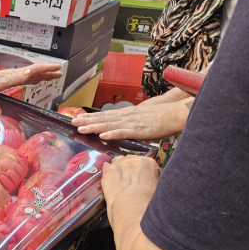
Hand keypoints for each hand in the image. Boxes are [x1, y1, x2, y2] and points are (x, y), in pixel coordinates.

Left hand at [0, 63, 62, 93]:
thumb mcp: (3, 81)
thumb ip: (17, 77)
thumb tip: (30, 73)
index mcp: (19, 74)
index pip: (37, 69)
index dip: (48, 69)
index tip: (58, 68)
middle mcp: (19, 74)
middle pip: (38, 72)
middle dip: (49, 72)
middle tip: (60, 73)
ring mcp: (16, 77)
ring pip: (34, 75)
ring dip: (44, 75)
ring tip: (53, 76)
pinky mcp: (12, 80)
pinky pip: (28, 79)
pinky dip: (35, 79)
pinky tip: (37, 80)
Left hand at [72, 99, 191, 141]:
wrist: (177, 113)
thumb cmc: (161, 116)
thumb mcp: (142, 119)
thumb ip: (130, 124)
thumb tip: (119, 129)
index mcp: (126, 115)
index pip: (104, 116)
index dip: (90, 117)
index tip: (77, 118)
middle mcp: (126, 117)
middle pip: (103, 119)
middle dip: (86, 121)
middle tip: (71, 121)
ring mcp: (132, 123)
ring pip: (110, 125)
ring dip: (94, 126)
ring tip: (81, 127)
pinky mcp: (140, 130)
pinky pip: (124, 133)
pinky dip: (113, 134)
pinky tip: (103, 136)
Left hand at [101, 155, 159, 225]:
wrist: (132, 205)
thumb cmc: (147, 201)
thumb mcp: (157, 187)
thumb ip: (151, 178)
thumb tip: (147, 180)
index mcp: (150, 163)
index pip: (144, 163)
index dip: (140, 171)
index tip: (139, 178)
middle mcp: (135, 159)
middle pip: (130, 160)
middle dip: (129, 169)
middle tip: (128, 181)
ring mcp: (120, 163)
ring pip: (118, 161)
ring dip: (118, 169)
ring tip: (118, 181)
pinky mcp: (108, 169)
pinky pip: (106, 166)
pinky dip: (108, 172)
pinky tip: (109, 179)